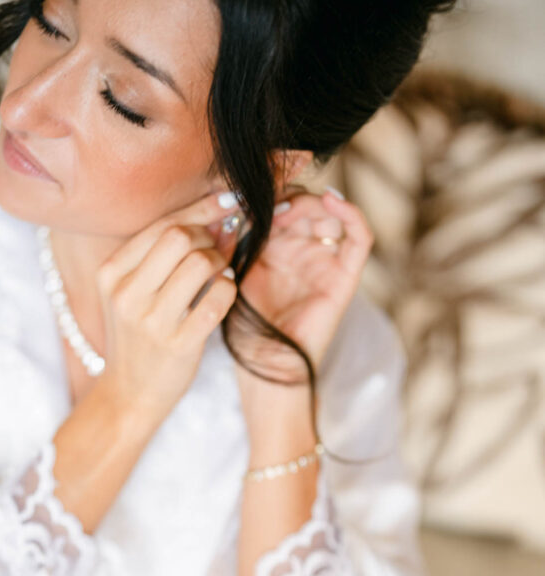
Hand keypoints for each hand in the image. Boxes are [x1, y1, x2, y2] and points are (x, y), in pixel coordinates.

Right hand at [95, 191, 238, 426]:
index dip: (201, 209)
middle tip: (217, 249)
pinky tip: (223, 291)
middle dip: (208, 236)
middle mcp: (126, 294)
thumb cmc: (139, 336)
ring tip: (218, 272)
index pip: (162, 225)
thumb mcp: (137, 291)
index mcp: (111, 273)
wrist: (129, 394)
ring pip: (200, 264)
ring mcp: (151, 321)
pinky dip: (228, 288)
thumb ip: (172, 254)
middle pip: (180, 237)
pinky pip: (217, 299)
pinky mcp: (178, 345)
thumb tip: (222, 216)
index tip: (227, 201)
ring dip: (220, 262)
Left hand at [229, 189, 373, 388]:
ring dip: (310, 201)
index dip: (269, 191)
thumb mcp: (236, 269)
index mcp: (276, 249)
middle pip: (306, 203)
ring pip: (329, 213)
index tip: (248, 191)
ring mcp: (327, 262)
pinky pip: (359, 236)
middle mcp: (304, 251)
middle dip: (287, 194)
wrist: (265, 364)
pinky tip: (329, 200)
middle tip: (267, 199)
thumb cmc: (246, 326)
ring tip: (286, 208)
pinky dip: (350, 213)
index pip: (282, 203)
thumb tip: (237, 197)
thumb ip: (240, 235)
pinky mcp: (346, 275)